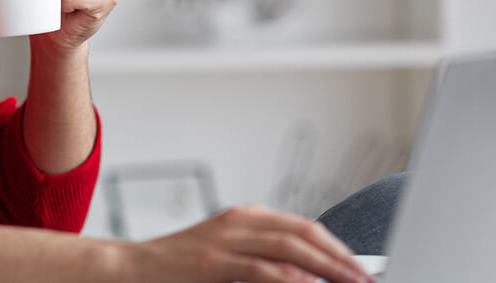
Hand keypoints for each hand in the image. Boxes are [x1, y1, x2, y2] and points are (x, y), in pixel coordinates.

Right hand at [126, 205, 372, 282]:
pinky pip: (261, 269)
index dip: (336, 246)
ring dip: (327, 267)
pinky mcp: (214, 262)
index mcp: (247, 218)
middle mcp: (241, 221)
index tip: (359, 267)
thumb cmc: (177, 268)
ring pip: (290, 247)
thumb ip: (259, 259)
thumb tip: (301, 276)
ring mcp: (227, 239)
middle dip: (340, 256)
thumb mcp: (225, 257)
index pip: (304, 227)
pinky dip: (290, 277)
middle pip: (305, 233)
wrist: (129, 268)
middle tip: (366, 277)